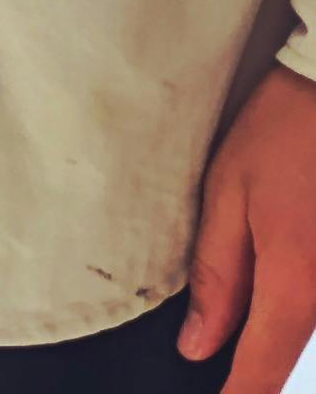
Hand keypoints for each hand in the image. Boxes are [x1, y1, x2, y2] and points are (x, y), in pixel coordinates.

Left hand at [181, 63, 315, 385]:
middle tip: (206, 321)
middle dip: (250, 348)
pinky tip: (281, 235)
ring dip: (275, 312)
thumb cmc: (282, 133)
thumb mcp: (228, 193)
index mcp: (296, 284)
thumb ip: (216, 277)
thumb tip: (197, 347)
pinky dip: (295, 288)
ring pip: (305, 321)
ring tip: (259, 238)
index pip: (263, 373)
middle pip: (286, 347)